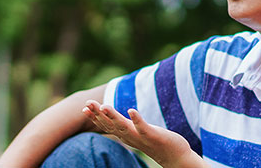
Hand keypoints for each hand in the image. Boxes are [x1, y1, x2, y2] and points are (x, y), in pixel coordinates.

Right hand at [83, 101, 203, 167]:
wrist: (175, 157)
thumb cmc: (156, 142)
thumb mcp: (136, 133)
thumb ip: (125, 126)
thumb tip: (114, 118)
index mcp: (125, 135)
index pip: (107, 125)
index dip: (95, 117)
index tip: (84, 108)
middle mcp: (130, 137)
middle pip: (111, 125)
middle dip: (98, 114)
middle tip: (86, 104)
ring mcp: (141, 137)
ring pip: (123, 126)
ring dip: (113, 116)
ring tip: (104, 106)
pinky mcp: (153, 136)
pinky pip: (143, 128)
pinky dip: (137, 119)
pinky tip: (131, 110)